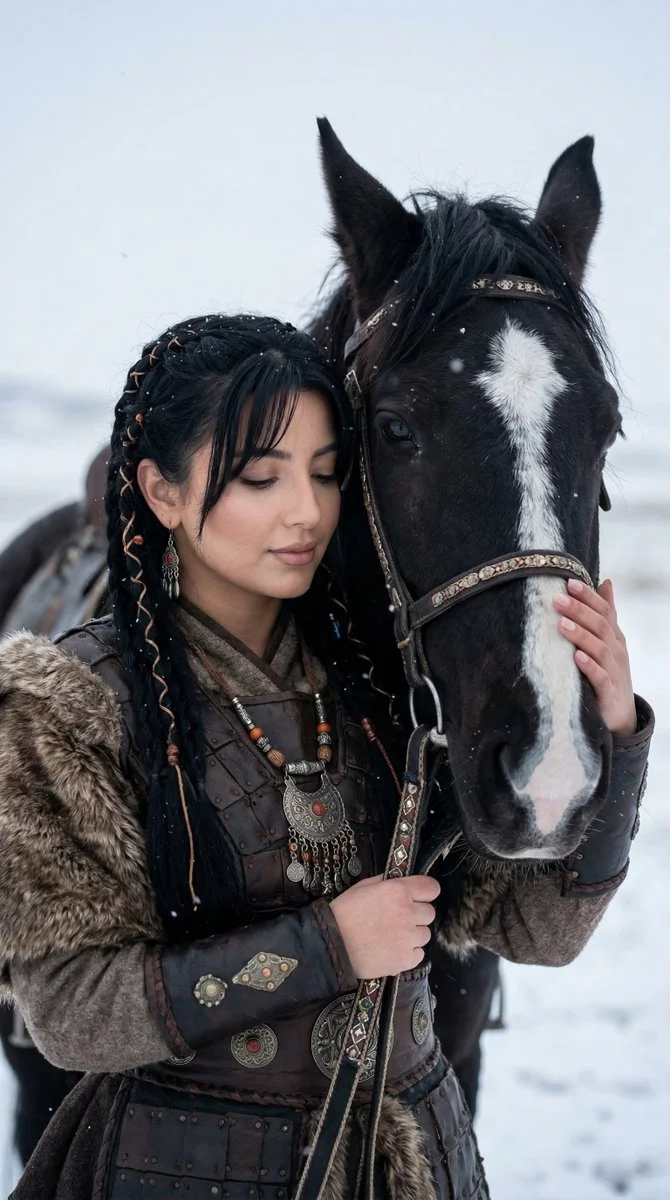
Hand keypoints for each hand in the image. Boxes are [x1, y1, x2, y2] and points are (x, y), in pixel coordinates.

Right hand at [329, 874, 440, 978]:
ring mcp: (408, 938)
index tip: (419, 897)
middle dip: (417, 914)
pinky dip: (409, 953)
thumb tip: (402, 880)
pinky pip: (419, 954)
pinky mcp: (405, 960)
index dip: (425, 892)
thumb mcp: (363, 887)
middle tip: (398, 919)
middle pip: (429, 912)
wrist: (332, 945)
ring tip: (393, 936)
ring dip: (413, 934)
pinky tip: (392, 950)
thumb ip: (387, 882)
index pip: (431, 888)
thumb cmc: (344, 913)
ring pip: (425, 934)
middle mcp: (408, 913)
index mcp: (399, 891)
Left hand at [553, 578, 635, 736]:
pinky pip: (600, 677)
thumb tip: (606, 582)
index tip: (568, 582)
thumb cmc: (608, 673)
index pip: (604, 610)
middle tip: (557, 598)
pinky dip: (589, 666)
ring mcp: (614, 671)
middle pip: (600, 626)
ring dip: (581, 636)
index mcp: (614, 636)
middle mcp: (616, 650)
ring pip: (600, 649)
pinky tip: (576, 658)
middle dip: (579, 611)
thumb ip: (606, 613)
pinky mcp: (609, 693)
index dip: (588, 596)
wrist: (620, 716)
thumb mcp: (608, 641)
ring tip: (562, 624)